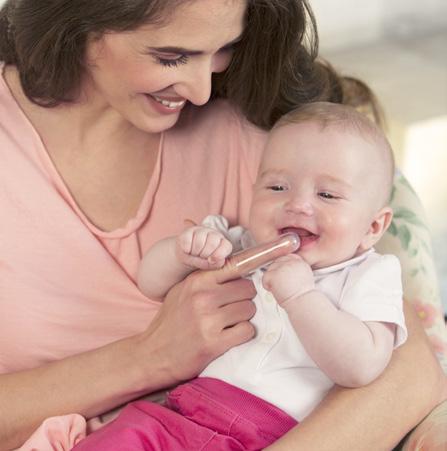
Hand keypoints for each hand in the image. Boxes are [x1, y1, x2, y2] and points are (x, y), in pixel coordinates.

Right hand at [139, 236, 296, 384]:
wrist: (153, 354)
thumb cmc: (170, 320)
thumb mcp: (182, 290)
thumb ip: (206, 277)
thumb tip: (235, 265)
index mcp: (198, 280)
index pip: (236, 265)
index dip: (260, 259)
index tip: (281, 250)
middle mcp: (204, 296)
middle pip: (248, 289)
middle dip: (245, 298)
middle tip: (234, 306)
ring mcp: (209, 320)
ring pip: (249, 309)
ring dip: (244, 316)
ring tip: (228, 322)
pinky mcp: (214, 343)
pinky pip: (247, 330)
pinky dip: (243, 333)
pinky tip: (230, 335)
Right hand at [176, 226, 232, 269]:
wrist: (187, 257)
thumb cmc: (201, 262)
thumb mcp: (208, 265)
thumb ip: (214, 264)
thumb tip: (218, 260)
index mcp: (223, 244)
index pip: (226, 246)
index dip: (219, 254)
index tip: (211, 260)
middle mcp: (214, 235)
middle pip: (212, 244)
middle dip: (204, 255)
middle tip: (201, 257)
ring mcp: (202, 231)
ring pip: (199, 242)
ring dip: (195, 252)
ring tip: (194, 254)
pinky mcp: (189, 230)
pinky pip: (187, 240)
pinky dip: (186, 249)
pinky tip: (187, 250)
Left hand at [262, 254, 314, 304]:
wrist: (303, 304)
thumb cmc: (303, 295)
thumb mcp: (303, 278)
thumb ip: (294, 269)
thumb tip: (283, 269)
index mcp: (300, 262)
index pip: (286, 258)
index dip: (282, 268)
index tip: (284, 278)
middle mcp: (292, 262)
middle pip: (277, 262)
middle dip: (276, 273)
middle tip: (281, 285)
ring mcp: (282, 267)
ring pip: (270, 269)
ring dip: (272, 279)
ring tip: (280, 288)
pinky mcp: (275, 274)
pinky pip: (265, 277)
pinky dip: (267, 285)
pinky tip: (275, 291)